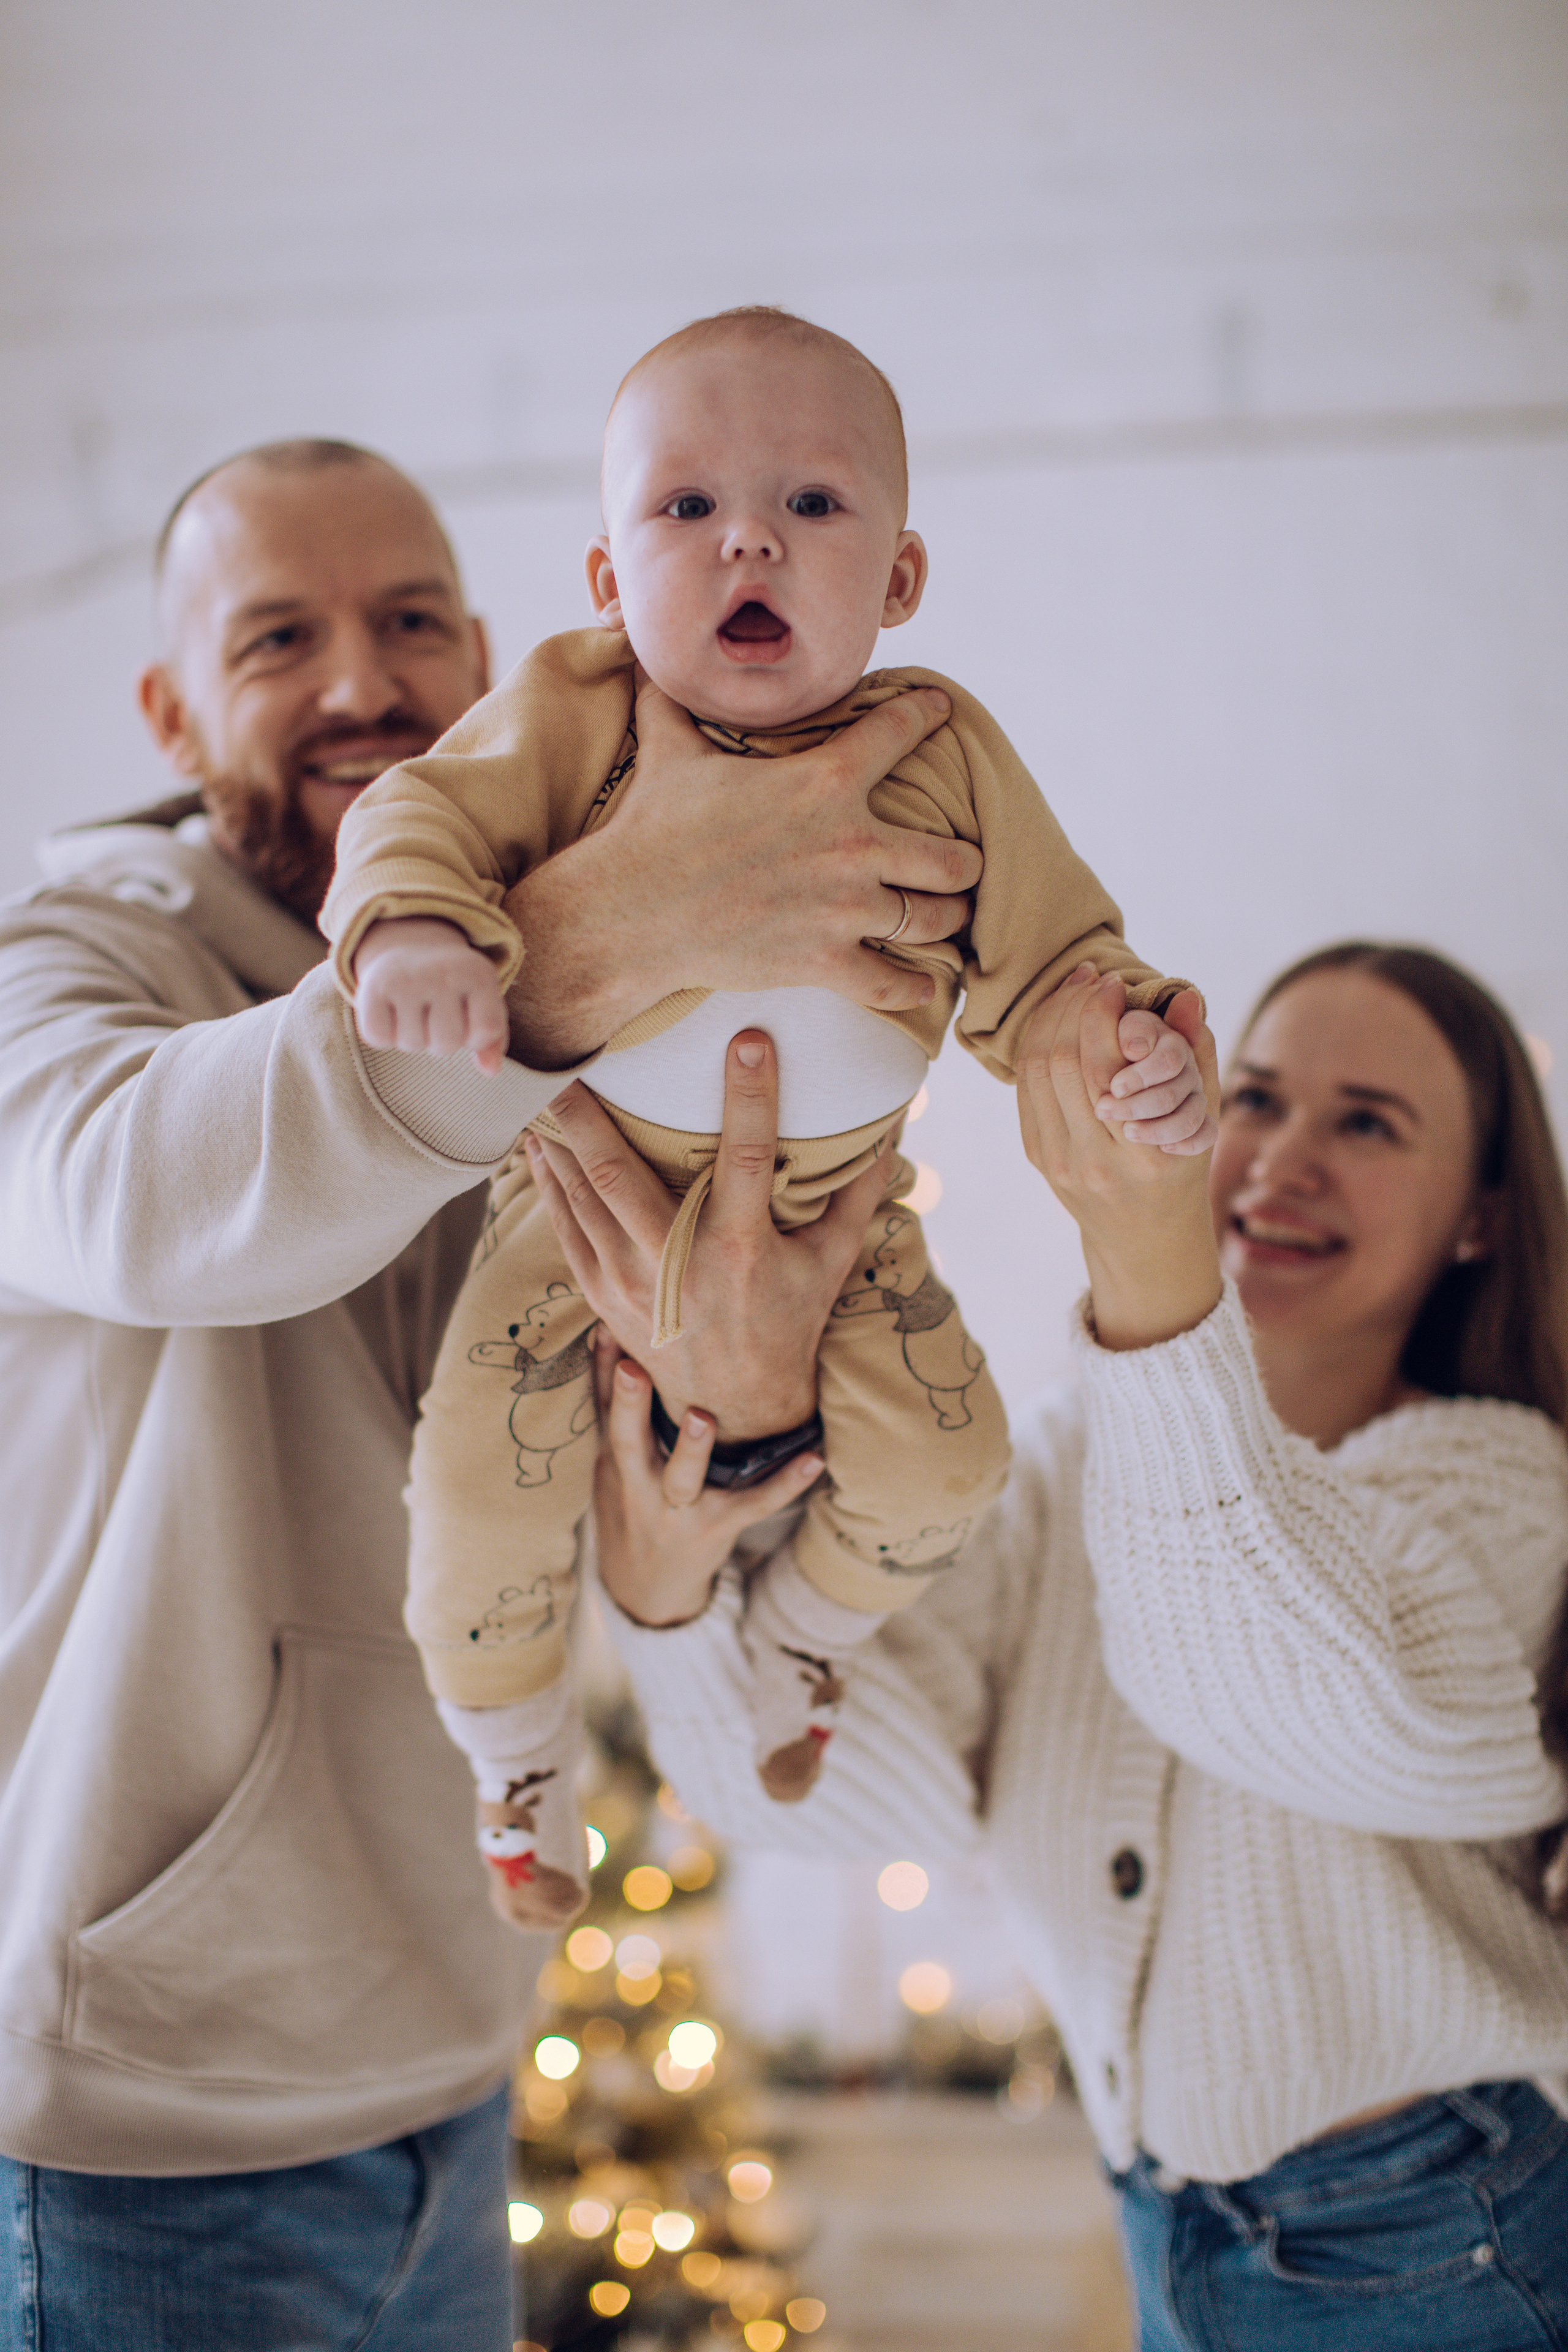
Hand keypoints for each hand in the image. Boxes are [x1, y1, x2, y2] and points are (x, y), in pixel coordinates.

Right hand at [352, 916, 508, 1074]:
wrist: (409, 949)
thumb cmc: (453, 988)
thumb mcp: (481, 1003)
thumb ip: (491, 1038)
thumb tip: (491, 1070)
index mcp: (478, 974)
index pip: (486, 1031)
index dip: (476, 1037)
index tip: (467, 1018)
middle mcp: (444, 972)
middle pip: (447, 1043)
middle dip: (441, 1041)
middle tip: (435, 1015)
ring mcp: (407, 978)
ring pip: (413, 1044)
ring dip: (413, 1038)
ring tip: (413, 1010)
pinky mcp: (373, 987)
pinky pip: (379, 1037)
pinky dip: (383, 1035)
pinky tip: (391, 1012)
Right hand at [499, 676, 982, 1065]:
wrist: (631, 909)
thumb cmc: (652, 827)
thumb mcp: (668, 750)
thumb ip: (674, 704)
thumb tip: (648, 660)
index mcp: (825, 781)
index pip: (898, 731)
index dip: (925, 715)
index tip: (942, 713)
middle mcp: (851, 843)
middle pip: (948, 856)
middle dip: (964, 860)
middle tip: (964, 863)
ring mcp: (843, 908)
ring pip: (932, 918)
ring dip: (947, 917)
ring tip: (950, 916)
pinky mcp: (824, 962)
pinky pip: (891, 983)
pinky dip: (912, 988)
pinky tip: (923, 988)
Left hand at [525, 1029, 894, 1437]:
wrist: (735, 1406)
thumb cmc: (790, 1319)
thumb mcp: (832, 1258)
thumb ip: (858, 1191)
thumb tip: (891, 1124)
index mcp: (743, 1250)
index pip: (747, 1158)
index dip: (752, 1097)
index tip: (749, 1040)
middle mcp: (680, 1266)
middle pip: (621, 1174)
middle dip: (590, 1113)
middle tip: (576, 1054)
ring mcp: (632, 1283)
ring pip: (583, 1194)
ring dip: (559, 1137)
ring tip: (544, 1084)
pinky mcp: (603, 1294)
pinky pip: (567, 1225)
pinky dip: (551, 1181)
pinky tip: (539, 1143)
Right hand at [589, 1328, 824, 1628]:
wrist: (647, 1585)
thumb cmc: (635, 1502)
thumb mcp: (615, 1462)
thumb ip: (614, 1406)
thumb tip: (609, 1333)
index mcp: (617, 1461)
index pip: (604, 1413)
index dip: (604, 1374)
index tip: (606, 1332)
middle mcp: (642, 1486)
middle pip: (629, 1444)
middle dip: (630, 1407)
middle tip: (635, 1371)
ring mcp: (680, 1511)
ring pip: (684, 1480)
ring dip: (692, 1449)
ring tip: (702, 1417)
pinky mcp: (720, 1528)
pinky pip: (755, 1504)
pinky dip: (787, 1484)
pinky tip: (814, 1459)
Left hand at [1018, 968, 1222, 1350]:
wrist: (1142, 1236)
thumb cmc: (1180, 1169)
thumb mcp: (1203, 1118)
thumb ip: (1198, 1056)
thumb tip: (1187, 997)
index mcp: (1139, 1153)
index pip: (1101, 1067)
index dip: (1099, 1014)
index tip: (1113, 983)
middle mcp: (1091, 1160)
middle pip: (1061, 1062)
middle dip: (1071, 1007)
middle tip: (1091, 978)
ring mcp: (1056, 1160)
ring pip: (1035, 1071)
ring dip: (1049, 1019)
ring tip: (1074, 989)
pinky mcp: (1036, 1154)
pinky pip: (1026, 1088)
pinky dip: (1036, 1045)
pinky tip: (1057, 1020)